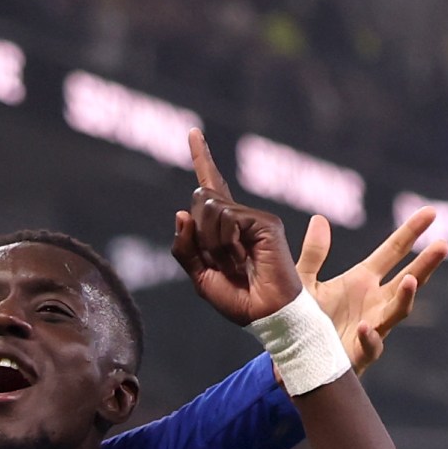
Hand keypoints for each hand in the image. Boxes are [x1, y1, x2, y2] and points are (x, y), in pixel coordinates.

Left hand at [171, 132, 301, 324]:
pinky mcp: (265, 222)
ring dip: (211, 243)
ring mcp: (254, 218)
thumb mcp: (200, 278)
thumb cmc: (238, 300)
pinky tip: (241, 257)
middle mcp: (241, 217)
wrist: (266, 316)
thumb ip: (186, 249)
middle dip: (198, 235)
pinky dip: (224, 242)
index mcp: (225, 228)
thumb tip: (181, 213)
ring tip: (233, 263)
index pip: (211, 187)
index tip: (193, 133)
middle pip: (200, 200)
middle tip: (221, 263)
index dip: (201, 159)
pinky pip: (227, 219)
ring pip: (210, 209)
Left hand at [299, 206, 447, 373]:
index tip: (431, 212)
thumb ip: (314, 254)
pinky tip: (366, 326)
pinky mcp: (359, 354)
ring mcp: (372, 327)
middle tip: (443, 245)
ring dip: (405, 297)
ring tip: (410, 280)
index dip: (412, 232)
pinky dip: (370, 336)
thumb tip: (319, 219)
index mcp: (363, 280)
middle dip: (425, 264)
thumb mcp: (304, 282)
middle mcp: (374, 301)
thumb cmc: (302, 319)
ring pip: (397, 311)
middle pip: (408, 279)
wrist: (292, 356)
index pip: (394, 251)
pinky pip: (371, 346)